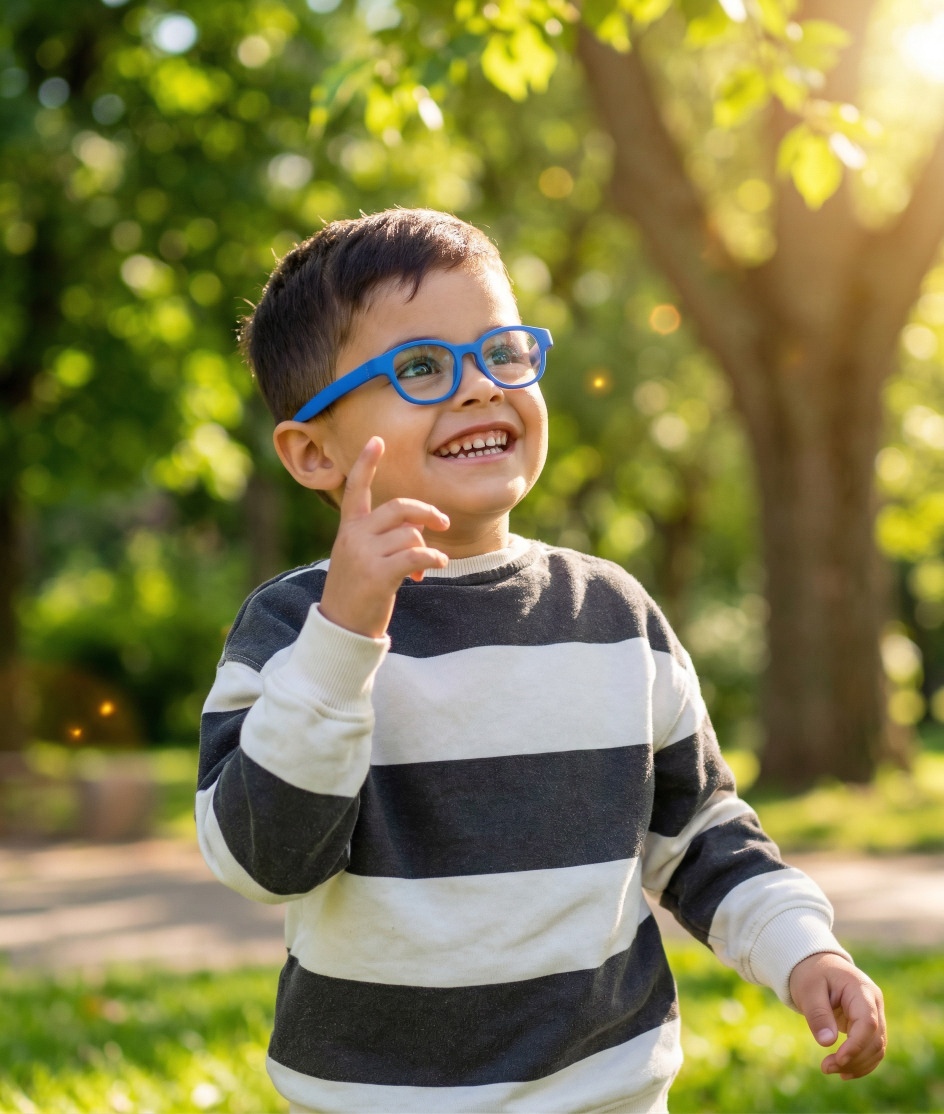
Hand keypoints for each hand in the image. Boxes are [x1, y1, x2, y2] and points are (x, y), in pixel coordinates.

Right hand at [318, 436, 449, 637]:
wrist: (342, 628)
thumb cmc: (357, 592)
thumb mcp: (362, 557)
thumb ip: (385, 536)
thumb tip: (421, 527)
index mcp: (349, 529)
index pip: (355, 488)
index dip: (367, 463)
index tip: (377, 440)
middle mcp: (354, 536)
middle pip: (400, 507)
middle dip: (427, 512)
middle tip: (443, 524)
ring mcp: (364, 554)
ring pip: (411, 535)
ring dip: (426, 551)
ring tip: (423, 570)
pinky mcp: (378, 574)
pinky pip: (416, 556)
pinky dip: (433, 559)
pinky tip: (438, 566)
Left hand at [789, 952, 885, 1079]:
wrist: (816, 964)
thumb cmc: (811, 974)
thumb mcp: (808, 989)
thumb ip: (818, 1014)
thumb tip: (827, 1042)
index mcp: (861, 989)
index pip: (868, 1023)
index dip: (856, 1045)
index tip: (838, 1059)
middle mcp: (873, 1003)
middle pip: (874, 1039)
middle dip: (853, 1059)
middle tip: (825, 1068)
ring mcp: (874, 1014)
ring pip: (876, 1048)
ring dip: (857, 1064)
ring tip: (830, 1069)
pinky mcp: (868, 1025)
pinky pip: (871, 1048)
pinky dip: (860, 1062)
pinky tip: (844, 1071)